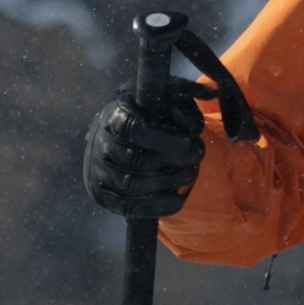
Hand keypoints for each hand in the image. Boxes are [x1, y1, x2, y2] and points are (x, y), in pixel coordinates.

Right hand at [81, 87, 206, 217]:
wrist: (119, 139)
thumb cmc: (150, 116)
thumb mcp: (165, 98)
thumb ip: (184, 97)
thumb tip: (206, 102)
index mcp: (115, 116)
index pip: (133, 129)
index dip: (164, 140)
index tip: (189, 142)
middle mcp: (100, 144)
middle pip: (135, 160)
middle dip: (174, 162)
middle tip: (196, 158)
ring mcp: (98, 172)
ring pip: (133, 186)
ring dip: (169, 182)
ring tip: (190, 173)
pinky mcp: (103, 196)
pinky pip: (130, 208)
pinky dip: (158, 206)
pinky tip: (177, 198)